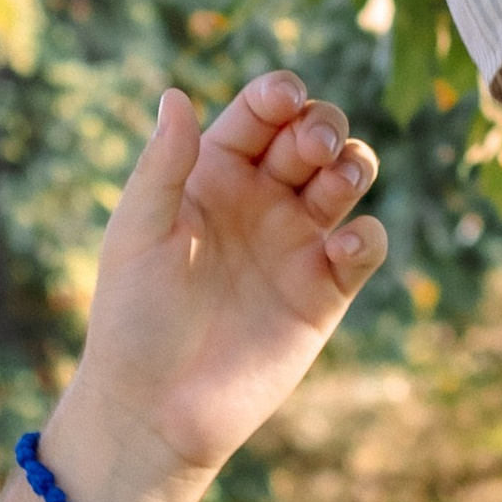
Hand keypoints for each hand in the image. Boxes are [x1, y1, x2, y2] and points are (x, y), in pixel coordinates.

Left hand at [40, 69, 384, 501]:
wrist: (155, 409)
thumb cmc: (132, 318)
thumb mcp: (137, 233)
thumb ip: (161, 165)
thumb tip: (175, 93)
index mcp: (214, 173)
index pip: (260, 114)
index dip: (280, 94)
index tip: (285, 98)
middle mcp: (261, 199)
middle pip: (314, 136)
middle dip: (323, 126)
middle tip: (312, 148)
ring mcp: (296, 242)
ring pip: (348, 179)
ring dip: (355, 164)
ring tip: (339, 178)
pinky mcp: (325, 291)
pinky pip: (364, 247)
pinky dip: (368, 235)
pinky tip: (346, 243)